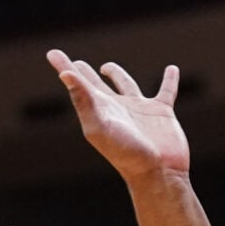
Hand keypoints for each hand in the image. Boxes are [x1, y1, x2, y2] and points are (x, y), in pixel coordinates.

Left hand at [49, 49, 191, 183]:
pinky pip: (166, 91)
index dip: (65, 68)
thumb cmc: (125, 153)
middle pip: (96, 85)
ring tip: (106, 67)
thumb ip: (83, 100)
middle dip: (85, 73)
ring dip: (117, 75)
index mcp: (99, 110)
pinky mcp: (162, 112)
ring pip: (126, 85)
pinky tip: (172, 70)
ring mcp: (139, 109)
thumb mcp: (99, 126)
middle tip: (75, 63)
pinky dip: (170, 80)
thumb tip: (65, 74)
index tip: (52, 53)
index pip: (78, 84)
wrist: (158, 172)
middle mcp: (117, 108)